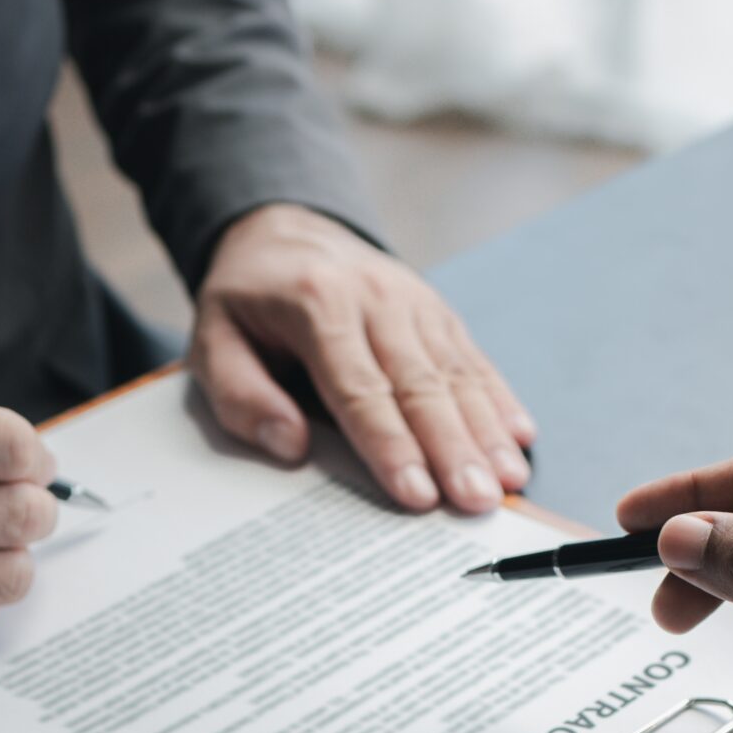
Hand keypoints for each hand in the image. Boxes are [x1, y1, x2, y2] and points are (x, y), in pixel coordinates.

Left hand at [191, 204, 535, 513]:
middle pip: (420, 385)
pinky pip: (473, 358)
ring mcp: (414, 301)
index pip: (360, 389)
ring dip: (486, 430)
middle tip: (477, 500)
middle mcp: (375, 298)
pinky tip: (520, 435)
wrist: (284, 232)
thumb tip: (291, 445)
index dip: (392, 446)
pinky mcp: (438, 311)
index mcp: (316, 304)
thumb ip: (242, 396)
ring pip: (456, 374)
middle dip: (453, 448)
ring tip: (508, 480)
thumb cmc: (249, 302)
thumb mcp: (212, 340)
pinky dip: (500, 398)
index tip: (416, 494)